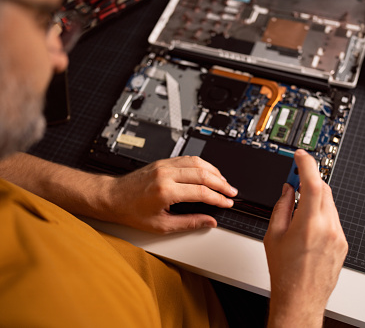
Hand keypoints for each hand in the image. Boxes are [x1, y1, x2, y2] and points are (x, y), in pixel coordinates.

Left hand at [106, 156, 237, 233]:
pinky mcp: (163, 162)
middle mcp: (166, 174)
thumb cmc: (131, 212)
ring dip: (214, 172)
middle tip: (231, 192)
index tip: (227, 203)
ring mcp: (164, 165)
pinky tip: (209, 172)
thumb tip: (208, 221)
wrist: (112, 197)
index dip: (218, 198)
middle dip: (221, 184)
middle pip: (203, 174)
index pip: (201, 192)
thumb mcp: (161, 225)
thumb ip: (189, 223)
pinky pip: (188, 159)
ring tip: (224, 182)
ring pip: (198, 162)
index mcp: (166, 191)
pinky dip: (203, 165)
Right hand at [264, 149, 347, 327]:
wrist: (301, 298)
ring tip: (298, 212)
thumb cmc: (285, 273)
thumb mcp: (273, 236)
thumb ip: (282, 207)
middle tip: (294, 181)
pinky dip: (321, 214)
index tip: (301, 156)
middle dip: (309, 182)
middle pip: (324, 190)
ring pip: (329, 204)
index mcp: (309, 224)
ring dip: (315, 199)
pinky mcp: (343, 243)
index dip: (307, 165)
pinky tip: (308, 227)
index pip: (313, 183)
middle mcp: (329, 228)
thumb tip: (288, 190)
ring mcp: (339, 236)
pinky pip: (333, 219)